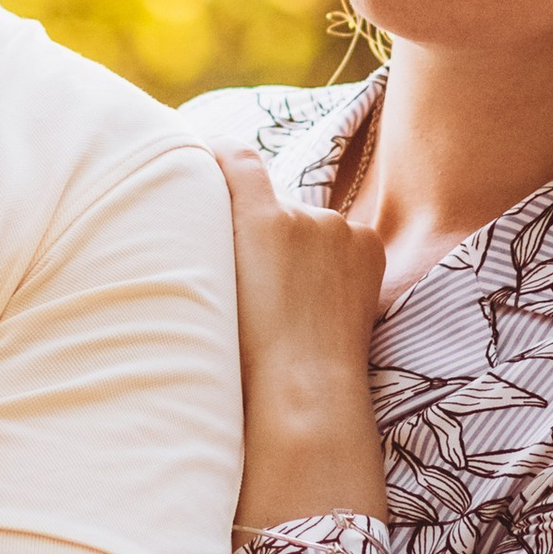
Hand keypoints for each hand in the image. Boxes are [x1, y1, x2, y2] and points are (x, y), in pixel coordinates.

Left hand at [219, 148, 389, 529]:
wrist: (304, 397)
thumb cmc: (310, 383)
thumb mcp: (334, 327)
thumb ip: (316, 291)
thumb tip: (282, 287)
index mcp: (367, 249)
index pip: (314, 228)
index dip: (283, 240)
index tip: (262, 267)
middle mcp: (339, 225)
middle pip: (283, 216)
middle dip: (255, 245)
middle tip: (235, 293)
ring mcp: (304, 218)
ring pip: (252, 209)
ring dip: (232, 237)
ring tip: (219, 287)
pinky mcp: (268, 219)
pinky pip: (238, 164)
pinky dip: (212, 159)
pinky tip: (186, 156)